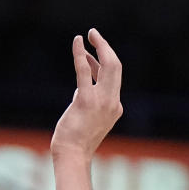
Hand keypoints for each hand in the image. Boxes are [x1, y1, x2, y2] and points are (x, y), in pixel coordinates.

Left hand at [52, 29, 122, 159]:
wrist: (72, 155)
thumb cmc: (76, 140)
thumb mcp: (87, 118)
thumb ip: (88, 99)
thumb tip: (80, 85)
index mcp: (115, 107)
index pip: (113, 77)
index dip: (102, 61)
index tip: (93, 50)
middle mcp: (113, 102)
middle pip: (116, 67)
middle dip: (106, 47)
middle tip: (94, 33)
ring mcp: (102, 101)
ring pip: (108, 65)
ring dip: (99, 46)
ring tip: (89, 34)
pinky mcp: (85, 101)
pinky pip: (84, 71)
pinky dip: (80, 53)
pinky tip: (77, 41)